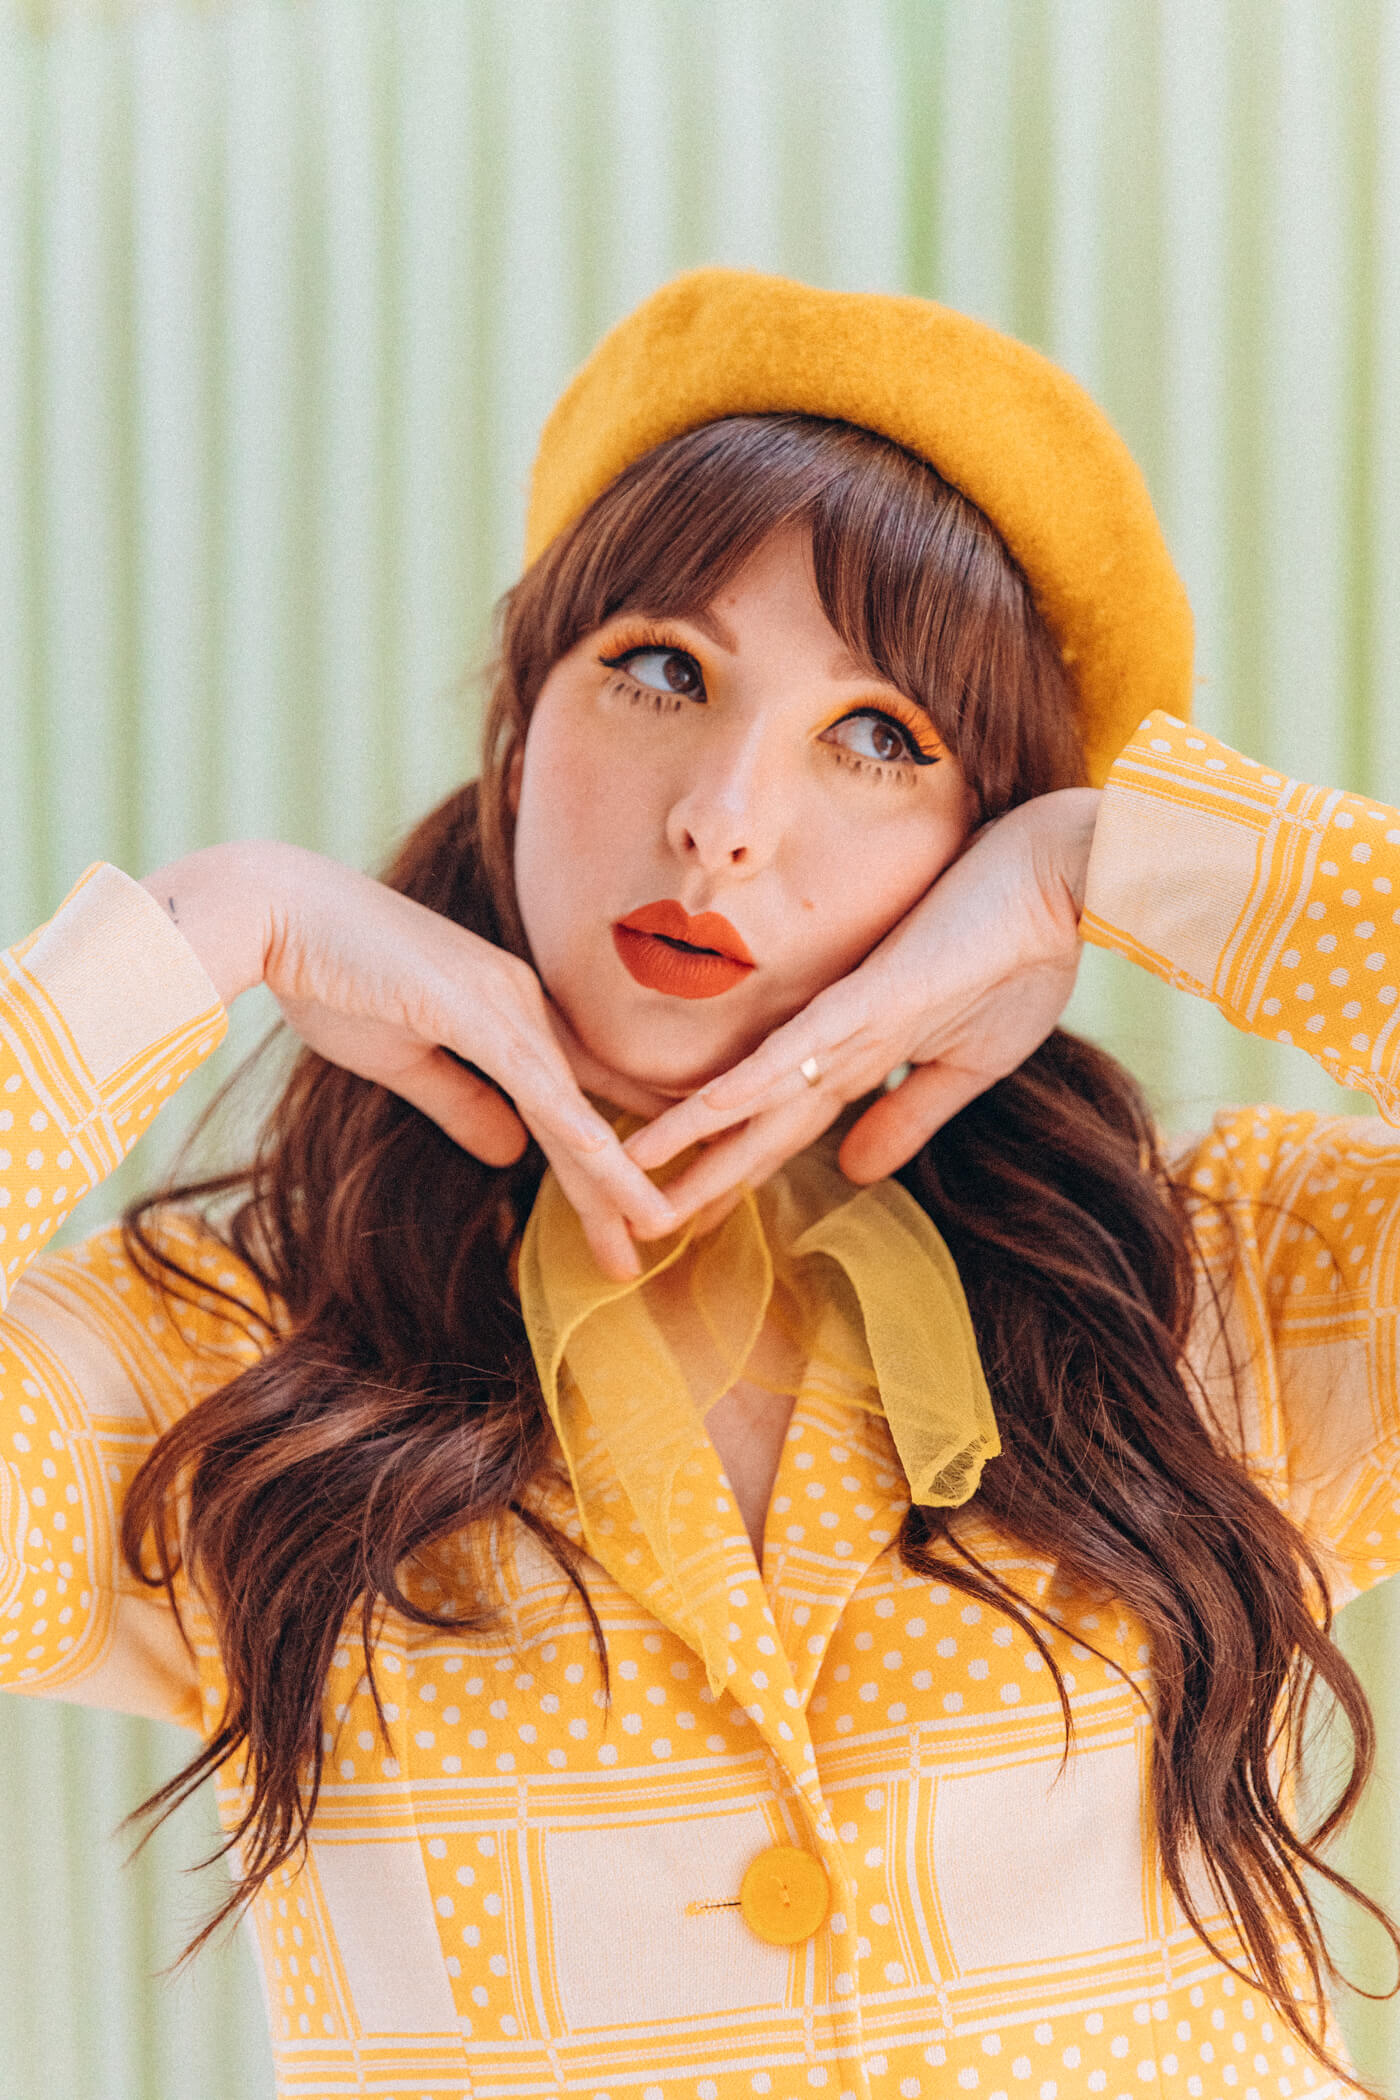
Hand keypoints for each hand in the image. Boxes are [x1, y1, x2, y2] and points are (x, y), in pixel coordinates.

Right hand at [139, 841, 675, 1279]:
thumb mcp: (404, 1061)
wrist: (275, 910)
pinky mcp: (468, 1005)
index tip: (641, 1211)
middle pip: (586, 1112)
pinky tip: (606, 1161)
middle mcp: (523, 1006)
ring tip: (658, 1226)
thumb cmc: (333, 976)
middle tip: (663, 1240)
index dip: (610, 1161)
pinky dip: (569, 1118)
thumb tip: (512, 1156)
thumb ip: (462, 1104)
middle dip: (623, 1185)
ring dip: (614, 1172)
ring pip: (571, 1104)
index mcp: (510, 1017)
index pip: (572, 1104)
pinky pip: (529, 1074)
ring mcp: (501, 1002)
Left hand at [622, 789, 1101, 1226]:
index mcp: (861, 1052)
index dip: (736, 1173)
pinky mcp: (870, 995)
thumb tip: (854, 1175)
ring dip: (692, 1136)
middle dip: (697, 1174)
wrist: (1062, 884)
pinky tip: (696, 1115)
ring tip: (630, 1173)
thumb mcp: (969, 1064)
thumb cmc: (1025, 958)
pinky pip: (796, 1048)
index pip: (784, 1126)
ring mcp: (847, 1016)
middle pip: (752, 1120)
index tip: (694, 1213)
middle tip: (639, 1220)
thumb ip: (907, 1116)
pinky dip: (747, 1084)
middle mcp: (837, 1036)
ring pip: (754, 1090)